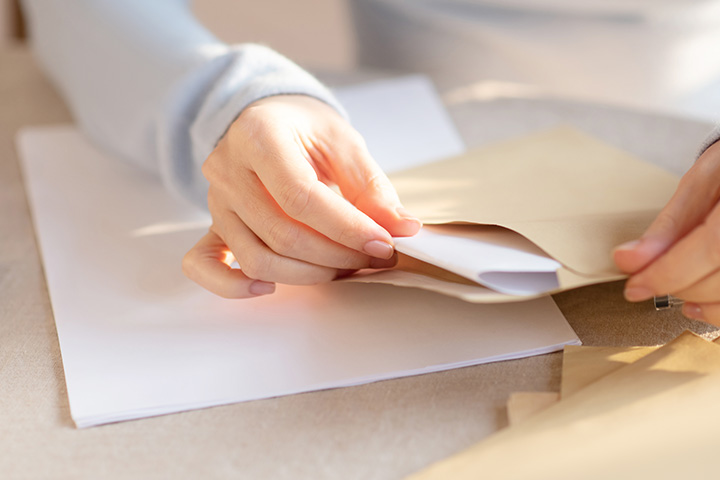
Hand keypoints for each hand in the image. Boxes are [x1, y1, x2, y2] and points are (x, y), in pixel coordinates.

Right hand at [182, 95, 420, 297]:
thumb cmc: (305, 128)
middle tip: (375, 258)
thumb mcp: (344, 142)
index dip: (347, 228)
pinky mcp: (212, 225)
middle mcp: (227, 170)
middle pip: (281, 233)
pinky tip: (272, 288)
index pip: (301, 197)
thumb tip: (403, 228)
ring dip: (307, 274)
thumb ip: (372, 187)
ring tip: (344, 267)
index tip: (384, 244)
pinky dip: (234, 286)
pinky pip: (205, 265)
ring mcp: (215, 201)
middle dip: (336, 255)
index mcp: (258, 136)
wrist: (265, 119)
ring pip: (256, 257)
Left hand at [614, 140, 719, 323]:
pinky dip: (719, 310)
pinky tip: (700, 303)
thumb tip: (629, 260)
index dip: (669, 272)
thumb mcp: (704, 180)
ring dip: (700, 302)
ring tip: (674, 289)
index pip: (712, 247)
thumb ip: (671, 223)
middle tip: (649, 280)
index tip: (635, 286)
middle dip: (679, 285)